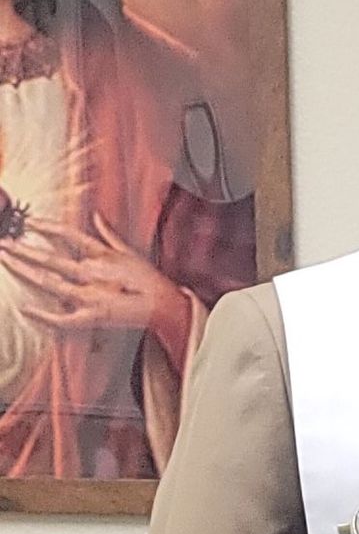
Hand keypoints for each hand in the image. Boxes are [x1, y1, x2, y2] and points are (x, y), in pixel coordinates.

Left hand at [1, 213, 193, 366]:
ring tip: (6, 260)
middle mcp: (93, 274)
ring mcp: (91, 295)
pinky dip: (44, 314)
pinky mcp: (93, 316)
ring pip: (51, 282)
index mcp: (103, 257)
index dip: (47, 227)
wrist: (167, 307)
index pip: (70, 236)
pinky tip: (25, 308)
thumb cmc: (151, 281)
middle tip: (3, 244)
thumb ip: (109, 234)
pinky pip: (64, 317)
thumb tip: (97, 216)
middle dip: (23, 251)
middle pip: (51, 259)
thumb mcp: (130, 252)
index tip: (29, 223)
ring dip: (25, 271)